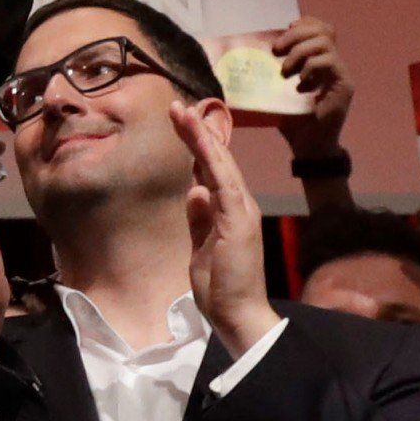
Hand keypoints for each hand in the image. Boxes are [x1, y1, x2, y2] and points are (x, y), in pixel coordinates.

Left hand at [178, 100, 275, 354]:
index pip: (211, 171)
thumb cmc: (220, 287)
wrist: (238, 314)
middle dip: (197, 132)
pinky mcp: (238, 220)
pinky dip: (212, 159)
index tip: (181, 122)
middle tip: (179, 106)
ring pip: (220, 164)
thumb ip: (199, 220)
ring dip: (201, 137)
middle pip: (216, 160)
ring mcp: (241, 211)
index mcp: (229, 212)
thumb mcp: (202, 247)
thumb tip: (194, 191)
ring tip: (184, 112)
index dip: (197, 145)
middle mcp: (239, 205)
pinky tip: (200, 140)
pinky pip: (224, 182)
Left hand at [269, 17, 351, 147]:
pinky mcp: (344, 85)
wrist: (308, 146)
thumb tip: (244, 53)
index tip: (286, 29)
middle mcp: (333, 63)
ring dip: (300, 52)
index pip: (321, 28)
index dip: (305, 23)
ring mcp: (340, 73)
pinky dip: (311, 66)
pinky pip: (330, 62)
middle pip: (323, 30)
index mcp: (319, 60)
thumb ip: (271, 70)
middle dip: (296, 34)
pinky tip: (300, 83)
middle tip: (277, 50)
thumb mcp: (276, 89)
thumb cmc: (291, 119)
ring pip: (325, 43)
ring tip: (286, 70)